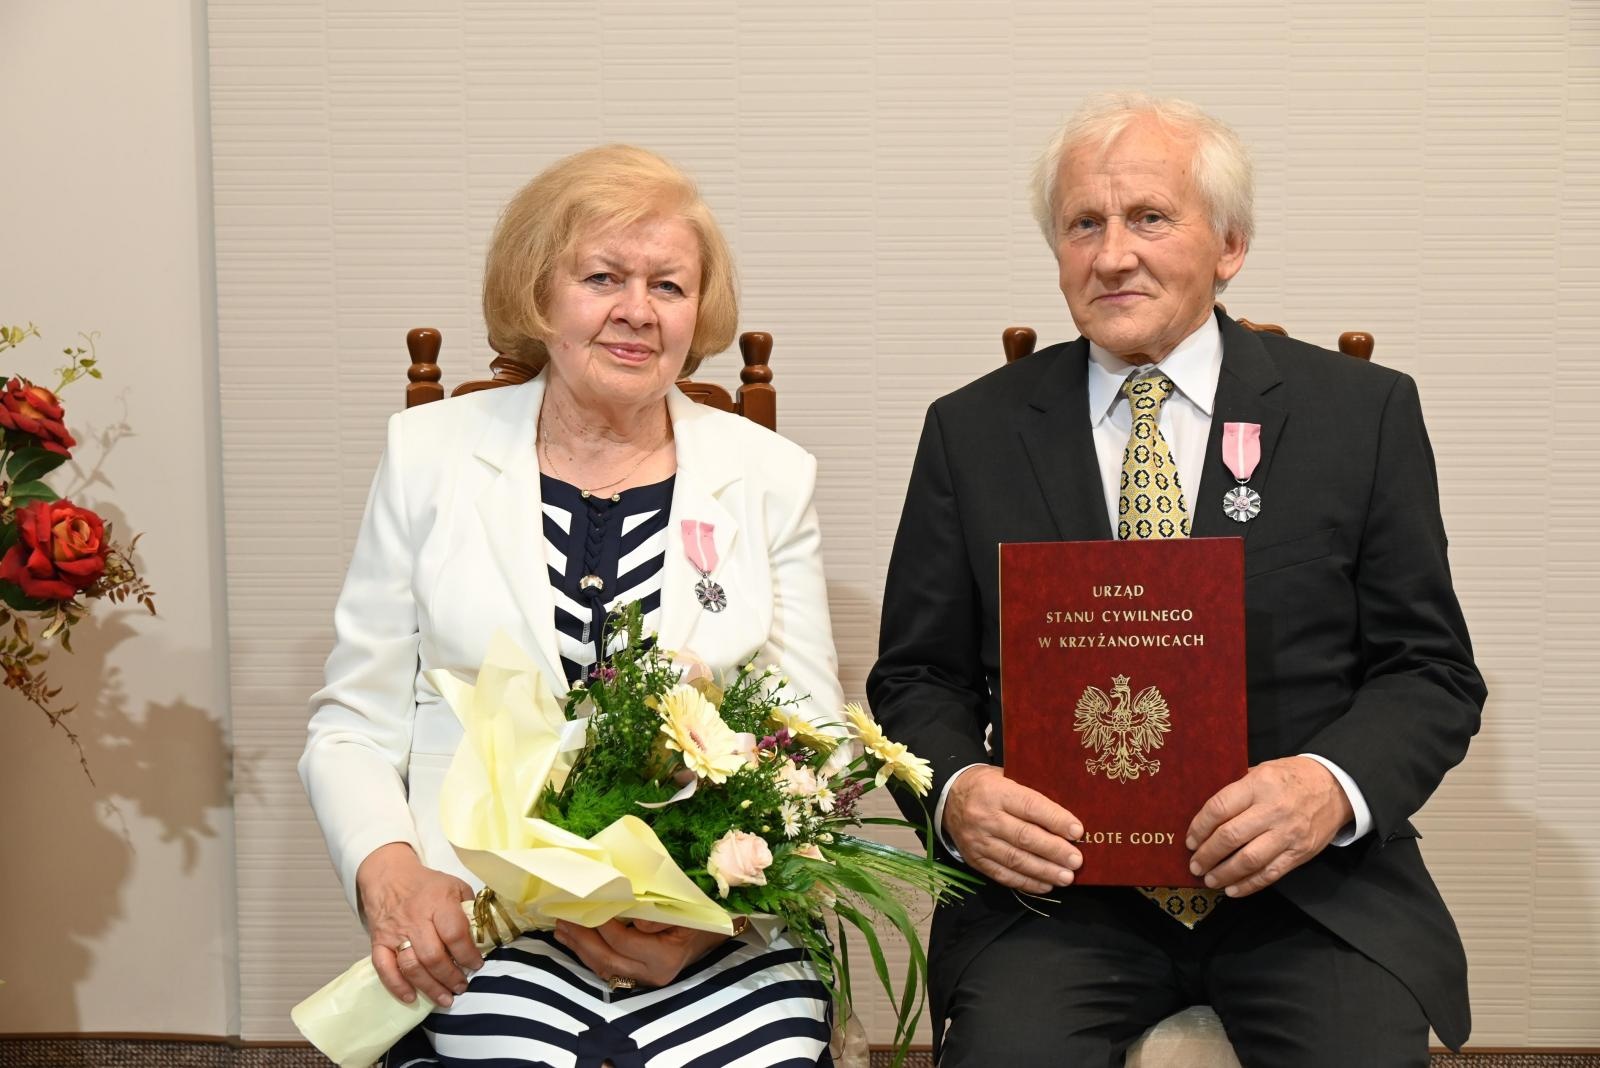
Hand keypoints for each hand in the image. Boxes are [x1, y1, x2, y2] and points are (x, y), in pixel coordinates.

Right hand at [356, 842, 482, 1005]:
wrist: (389, 876)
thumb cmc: (427, 885)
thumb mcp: (454, 886)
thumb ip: (468, 909)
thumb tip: (482, 934)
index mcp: (438, 903)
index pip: (454, 934)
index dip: (468, 954)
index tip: (477, 965)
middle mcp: (416, 920)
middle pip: (433, 956)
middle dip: (451, 977)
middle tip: (462, 987)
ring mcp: (395, 933)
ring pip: (411, 966)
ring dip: (429, 987)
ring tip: (445, 999)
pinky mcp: (378, 942)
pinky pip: (384, 969)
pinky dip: (397, 986)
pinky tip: (411, 998)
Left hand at [553, 918, 729, 987]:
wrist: (708, 935)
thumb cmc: (696, 917)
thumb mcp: (685, 911)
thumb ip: (660, 917)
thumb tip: (636, 920)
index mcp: (665, 957)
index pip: (624, 941)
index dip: (602, 924)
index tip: (586, 904)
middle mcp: (652, 974)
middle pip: (608, 959)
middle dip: (582, 938)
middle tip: (563, 917)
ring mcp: (643, 980)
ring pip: (603, 967)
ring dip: (579, 948)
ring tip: (561, 928)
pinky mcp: (635, 979)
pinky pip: (606, 969)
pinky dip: (587, 954)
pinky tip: (572, 941)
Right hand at [943, 766, 1081, 894]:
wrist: (948, 797)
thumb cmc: (986, 785)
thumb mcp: (1006, 776)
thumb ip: (1031, 793)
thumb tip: (1065, 817)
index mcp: (995, 792)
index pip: (1030, 807)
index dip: (1055, 820)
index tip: (1077, 831)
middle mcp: (985, 817)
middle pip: (1024, 837)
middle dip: (1054, 851)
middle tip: (1076, 860)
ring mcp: (978, 841)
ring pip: (1015, 859)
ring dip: (1044, 870)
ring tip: (1066, 877)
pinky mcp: (974, 859)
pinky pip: (1002, 875)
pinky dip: (1026, 882)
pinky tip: (1045, 885)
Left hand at [1185, 756, 1354, 897]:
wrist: (1336, 787)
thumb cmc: (1292, 777)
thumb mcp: (1262, 770)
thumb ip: (1237, 788)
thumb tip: (1206, 812)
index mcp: (1258, 785)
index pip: (1220, 808)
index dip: (1199, 827)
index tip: (1189, 840)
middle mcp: (1272, 810)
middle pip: (1230, 837)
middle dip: (1207, 854)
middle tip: (1194, 864)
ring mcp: (1288, 834)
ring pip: (1249, 860)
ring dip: (1224, 873)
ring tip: (1209, 879)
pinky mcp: (1300, 853)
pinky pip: (1270, 873)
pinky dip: (1249, 885)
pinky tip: (1232, 889)